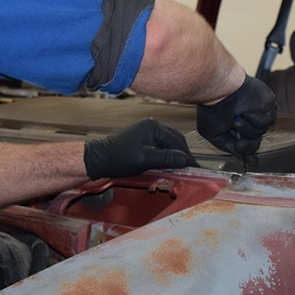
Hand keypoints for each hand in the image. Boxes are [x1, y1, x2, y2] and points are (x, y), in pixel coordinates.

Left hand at [84, 118, 198, 179]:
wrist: (99, 159)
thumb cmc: (118, 158)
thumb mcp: (145, 160)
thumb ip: (166, 158)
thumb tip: (185, 160)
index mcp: (153, 126)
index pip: (176, 142)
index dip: (186, 156)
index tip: (195, 167)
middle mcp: (152, 125)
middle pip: (175, 140)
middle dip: (183, 154)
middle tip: (191, 168)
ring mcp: (147, 131)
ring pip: (168, 143)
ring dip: (175, 154)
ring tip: (182, 167)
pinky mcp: (142, 139)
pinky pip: (160, 145)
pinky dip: (167, 154)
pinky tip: (169, 163)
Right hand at [196, 75, 276, 165]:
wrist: (219, 91)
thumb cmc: (211, 109)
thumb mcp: (214, 134)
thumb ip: (229, 147)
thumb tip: (244, 159)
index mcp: (235, 123)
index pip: (246, 141)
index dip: (248, 151)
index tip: (253, 163)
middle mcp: (247, 118)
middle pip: (255, 142)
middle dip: (247, 146)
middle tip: (238, 143)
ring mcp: (258, 111)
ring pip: (260, 132)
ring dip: (247, 129)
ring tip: (236, 120)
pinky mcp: (268, 104)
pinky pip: (267, 122)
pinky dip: (255, 120)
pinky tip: (246, 112)